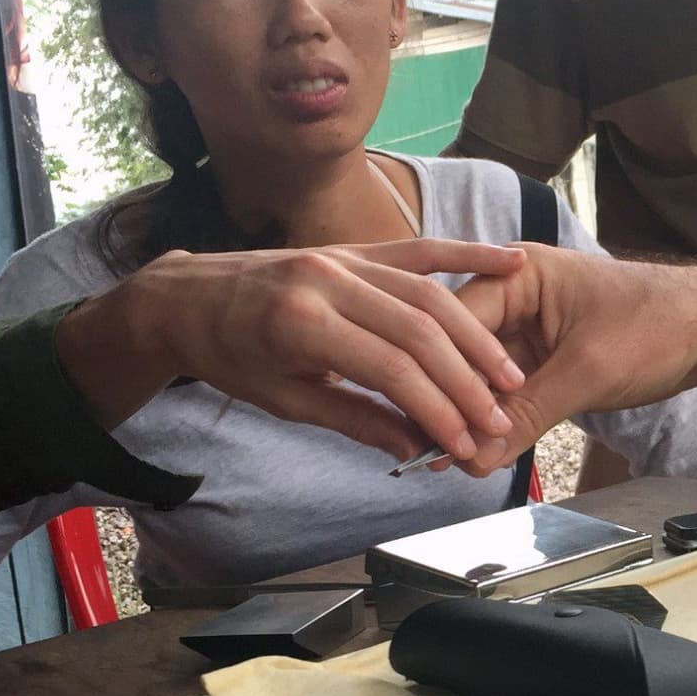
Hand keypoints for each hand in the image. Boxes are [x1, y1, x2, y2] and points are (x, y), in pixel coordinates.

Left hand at [56, 239, 528, 463]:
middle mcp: (326, 281)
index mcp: (300, 324)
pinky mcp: (353, 248)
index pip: (391, 370)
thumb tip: (416, 447)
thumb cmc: (229, 355)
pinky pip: (419, 248)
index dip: (436, 410)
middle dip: (467, 381)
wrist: (186, 298)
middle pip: (420, 332)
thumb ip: (357, 420)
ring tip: (508, 376)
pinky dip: (468, 252)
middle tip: (499, 419)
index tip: (463, 445)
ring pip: (429, 293)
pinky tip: (510, 261)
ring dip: (477, 337)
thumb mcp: (286, 401)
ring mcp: (342, 257)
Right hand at [452, 247, 696, 475]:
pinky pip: (506, 391)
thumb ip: (529, 414)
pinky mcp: (541, 359)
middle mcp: (514, 296)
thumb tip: (478, 455)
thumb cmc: (658, 327)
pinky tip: (481, 452)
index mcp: (519, 274)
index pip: (455, 323)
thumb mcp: (589, 371)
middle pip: (461, 351)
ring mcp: (526, 328)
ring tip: (452, 460)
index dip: (442, 376)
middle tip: (436, 452)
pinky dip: (497, 419)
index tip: (428, 424)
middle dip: (452, 401)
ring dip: (473, 416)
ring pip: (481, 377)